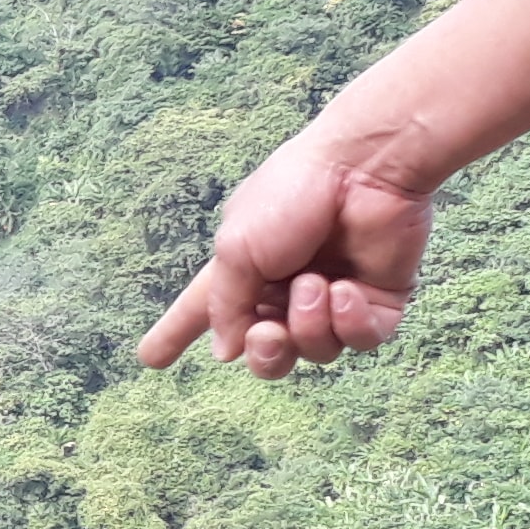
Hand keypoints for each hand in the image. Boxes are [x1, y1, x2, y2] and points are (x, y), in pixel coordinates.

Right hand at [135, 132, 431, 377]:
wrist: (363, 170)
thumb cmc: (291, 196)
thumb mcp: (235, 251)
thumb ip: (225, 307)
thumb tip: (224, 352)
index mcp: (243, 270)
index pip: (204, 312)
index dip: (175, 335)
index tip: (150, 358)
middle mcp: (286, 289)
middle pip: (267, 353)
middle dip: (265, 352)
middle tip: (266, 333)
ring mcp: (334, 298)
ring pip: (316, 352)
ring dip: (309, 323)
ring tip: (315, 282)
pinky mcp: (379, 301)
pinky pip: (361, 341)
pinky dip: (350, 322)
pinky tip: (347, 289)